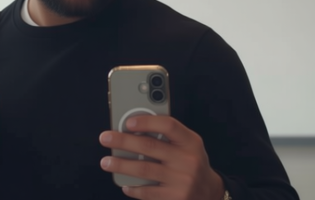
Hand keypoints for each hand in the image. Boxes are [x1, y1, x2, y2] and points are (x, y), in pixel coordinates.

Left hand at [99, 115, 223, 199]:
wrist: (209, 192)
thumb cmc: (190, 161)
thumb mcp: (187, 144)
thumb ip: (167, 136)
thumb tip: (133, 129)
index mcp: (190, 141)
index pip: (169, 125)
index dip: (147, 122)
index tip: (128, 122)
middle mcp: (188, 160)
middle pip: (150, 146)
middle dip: (123, 141)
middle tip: (105, 138)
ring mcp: (182, 181)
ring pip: (144, 169)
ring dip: (121, 165)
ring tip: (106, 161)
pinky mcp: (176, 198)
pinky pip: (148, 192)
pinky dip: (133, 188)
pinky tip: (125, 184)